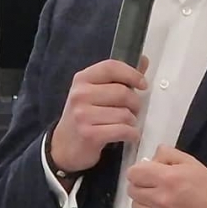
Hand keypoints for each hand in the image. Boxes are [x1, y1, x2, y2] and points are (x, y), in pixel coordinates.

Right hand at [49, 57, 147, 174]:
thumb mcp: (94, 92)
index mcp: (82, 79)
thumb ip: (118, 77)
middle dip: (135, 103)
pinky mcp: (89, 134)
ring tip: (126, 124)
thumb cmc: (83, 116)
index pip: (111, 67)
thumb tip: (143, 61)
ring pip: (125, 114)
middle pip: (122, 92)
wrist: (63, 147)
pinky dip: (131, 134)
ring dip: (132, 121)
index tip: (142, 84)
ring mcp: (83, 115)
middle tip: (133, 110)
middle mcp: (80, 95)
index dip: (132, 74)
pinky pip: (123, 130)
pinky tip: (128, 135)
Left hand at [126, 146, 206, 207]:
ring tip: (159, 202)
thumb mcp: (192, 163)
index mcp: (167, 178)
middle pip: (132, 190)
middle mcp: (160, 199)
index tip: (147, 174)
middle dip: (142, 185)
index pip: (133, 173)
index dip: (139, 172)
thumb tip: (151, 158)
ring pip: (134, 206)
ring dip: (144, 202)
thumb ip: (168, 154)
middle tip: (156, 187)